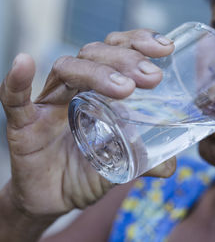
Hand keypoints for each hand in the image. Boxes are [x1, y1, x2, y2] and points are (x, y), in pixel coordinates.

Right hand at [0, 30, 175, 217]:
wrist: (57, 199)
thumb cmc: (90, 170)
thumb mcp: (124, 163)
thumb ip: (147, 160)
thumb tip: (172, 165)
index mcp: (100, 88)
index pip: (117, 51)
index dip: (139, 42)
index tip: (166, 48)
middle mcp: (75, 87)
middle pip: (96, 55)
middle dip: (126, 60)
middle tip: (152, 77)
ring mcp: (49, 103)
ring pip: (67, 70)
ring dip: (96, 73)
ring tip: (126, 89)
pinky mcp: (24, 125)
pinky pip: (15, 99)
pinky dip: (16, 81)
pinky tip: (25, 63)